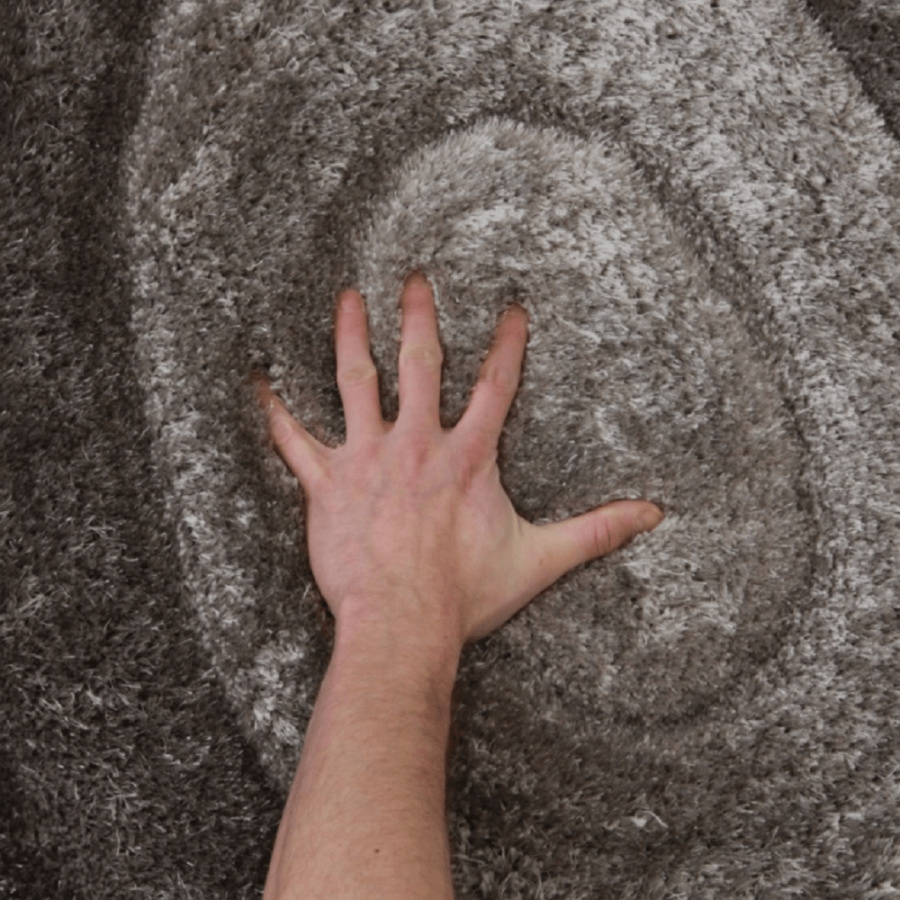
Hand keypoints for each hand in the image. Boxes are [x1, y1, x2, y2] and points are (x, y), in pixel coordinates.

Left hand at [256, 272, 662, 656]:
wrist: (402, 624)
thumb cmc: (465, 594)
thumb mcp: (540, 559)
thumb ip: (596, 531)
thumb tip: (652, 515)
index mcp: (467, 457)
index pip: (495, 386)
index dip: (507, 345)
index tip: (512, 310)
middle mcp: (417, 444)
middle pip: (420, 365)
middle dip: (419, 317)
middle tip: (414, 277)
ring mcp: (368, 459)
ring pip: (356, 382)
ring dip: (351, 336)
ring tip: (349, 297)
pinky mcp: (327, 484)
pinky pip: (293, 439)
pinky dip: (275, 410)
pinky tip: (258, 381)